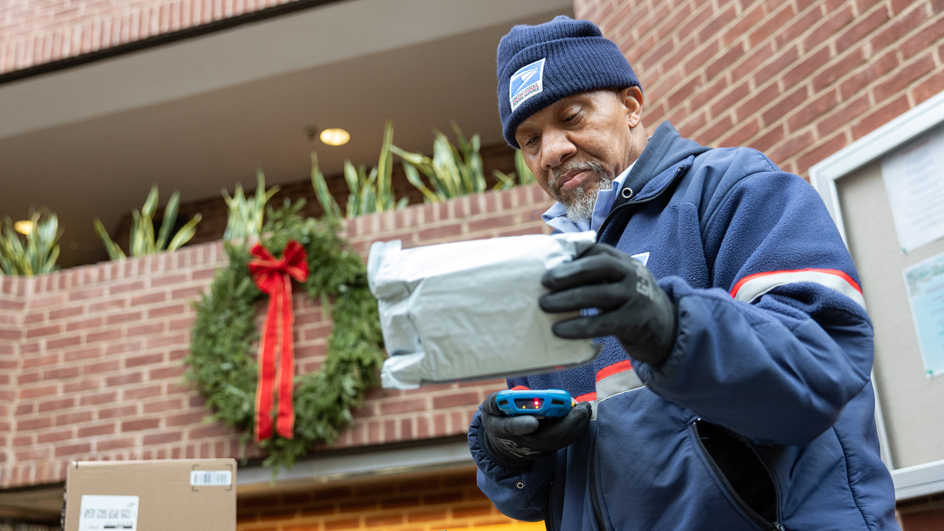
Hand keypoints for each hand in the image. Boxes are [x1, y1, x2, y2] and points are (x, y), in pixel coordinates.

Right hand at [479, 392, 591, 468]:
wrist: (505, 446)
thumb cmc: (498, 420)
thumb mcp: (489, 409)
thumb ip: (496, 401)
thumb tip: (506, 397)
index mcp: (503, 430)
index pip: (511, 428)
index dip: (521, 425)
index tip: (532, 421)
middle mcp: (522, 442)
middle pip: (545, 436)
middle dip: (565, 423)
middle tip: (580, 407)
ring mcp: (537, 448)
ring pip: (558, 440)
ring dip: (575, 425)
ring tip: (585, 409)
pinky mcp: (549, 449)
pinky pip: (564, 441)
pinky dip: (576, 429)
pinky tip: (582, 415)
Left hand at [539, 243, 677, 365]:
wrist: (666, 328)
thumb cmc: (628, 302)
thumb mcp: (618, 281)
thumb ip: (595, 274)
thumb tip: (551, 273)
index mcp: (624, 261)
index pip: (598, 252)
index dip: (573, 257)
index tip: (549, 266)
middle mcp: (632, 274)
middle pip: (600, 268)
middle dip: (570, 273)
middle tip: (543, 282)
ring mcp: (636, 297)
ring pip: (599, 295)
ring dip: (568, 300)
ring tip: (544, 306)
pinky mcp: (635, 322)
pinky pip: (603, 323)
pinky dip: (579, 327)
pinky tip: (559, 330)